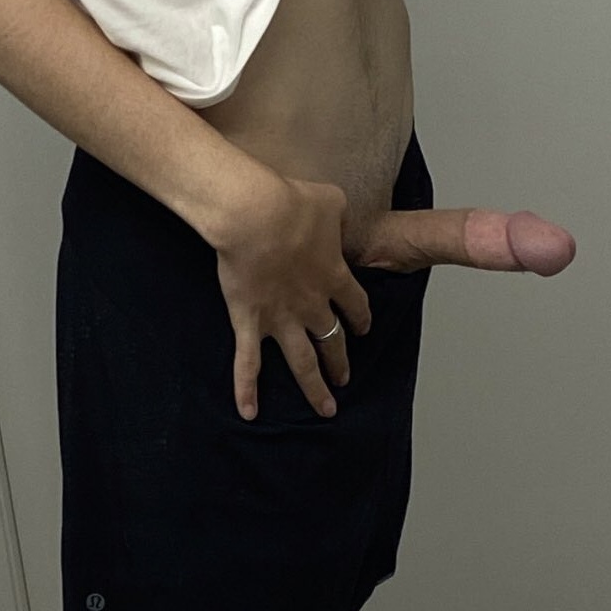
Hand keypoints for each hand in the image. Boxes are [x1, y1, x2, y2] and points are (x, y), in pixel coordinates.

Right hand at [214, 171, 577, 421]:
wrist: (256, 215)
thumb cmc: (292, 203)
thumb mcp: (329, 198)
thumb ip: (337, 211)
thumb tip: (335, 211)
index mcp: (333, 276)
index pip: (354, 305)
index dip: (360, 318)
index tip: (363, 328)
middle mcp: (312, 305)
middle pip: (332, 340)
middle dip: (340, 360)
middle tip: (345, 377)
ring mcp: (281, 318)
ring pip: (303, 363)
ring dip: (314, 387)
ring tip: (325, 408)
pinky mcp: (249, 322)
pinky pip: (248, 362)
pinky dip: (247, 389)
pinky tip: (249, 412)